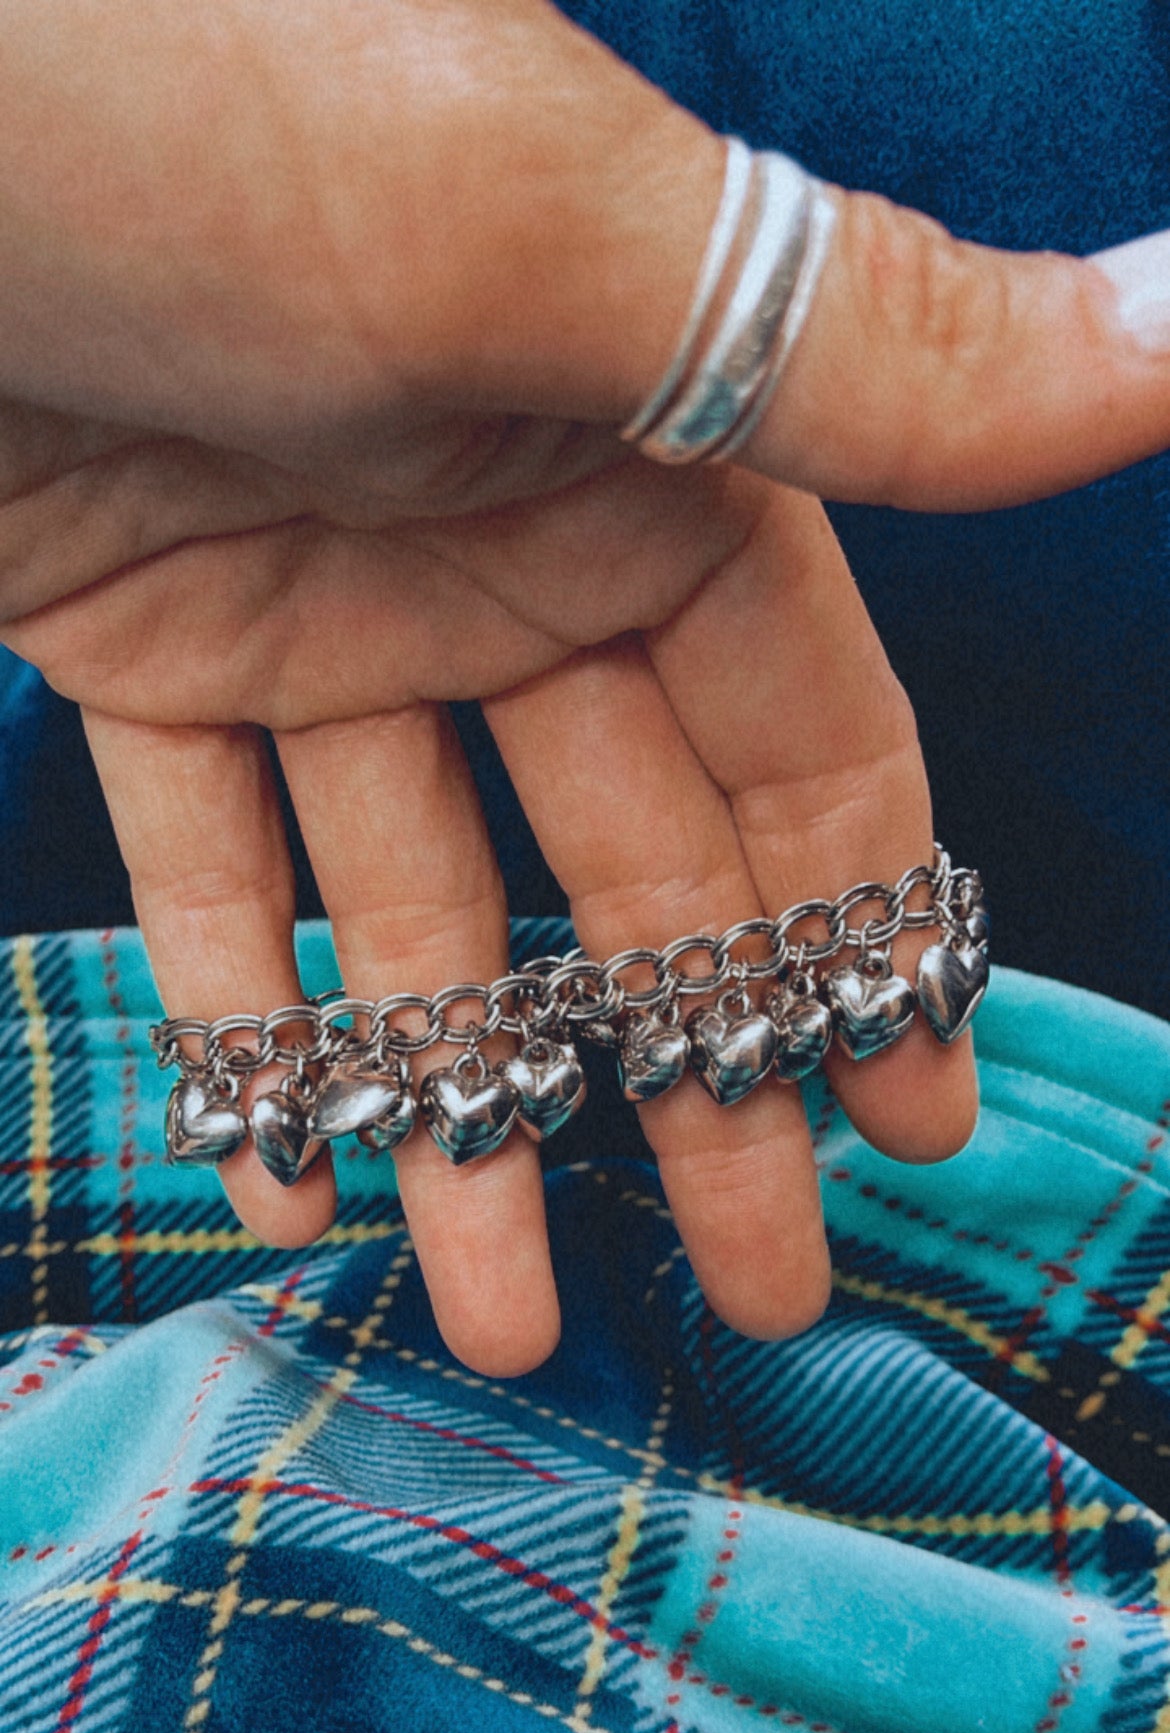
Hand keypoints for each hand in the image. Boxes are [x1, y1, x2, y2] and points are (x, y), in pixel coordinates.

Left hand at [1, 0, 1166, 1374]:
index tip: (909, 1122)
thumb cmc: (166, 98)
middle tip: (757, 1300)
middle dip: (692, 1085)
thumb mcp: (531, 229)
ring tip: (496, 1321)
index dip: (866, 932)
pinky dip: (253, 1021)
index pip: (805, 736)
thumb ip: (849, 342)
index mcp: (642, 442)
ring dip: (460, 1109)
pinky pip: (213, 862)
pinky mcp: (130, 633)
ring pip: (418, 903)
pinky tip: (290, 1178)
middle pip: (631, 867)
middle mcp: (497, 531)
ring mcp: (310, 596)